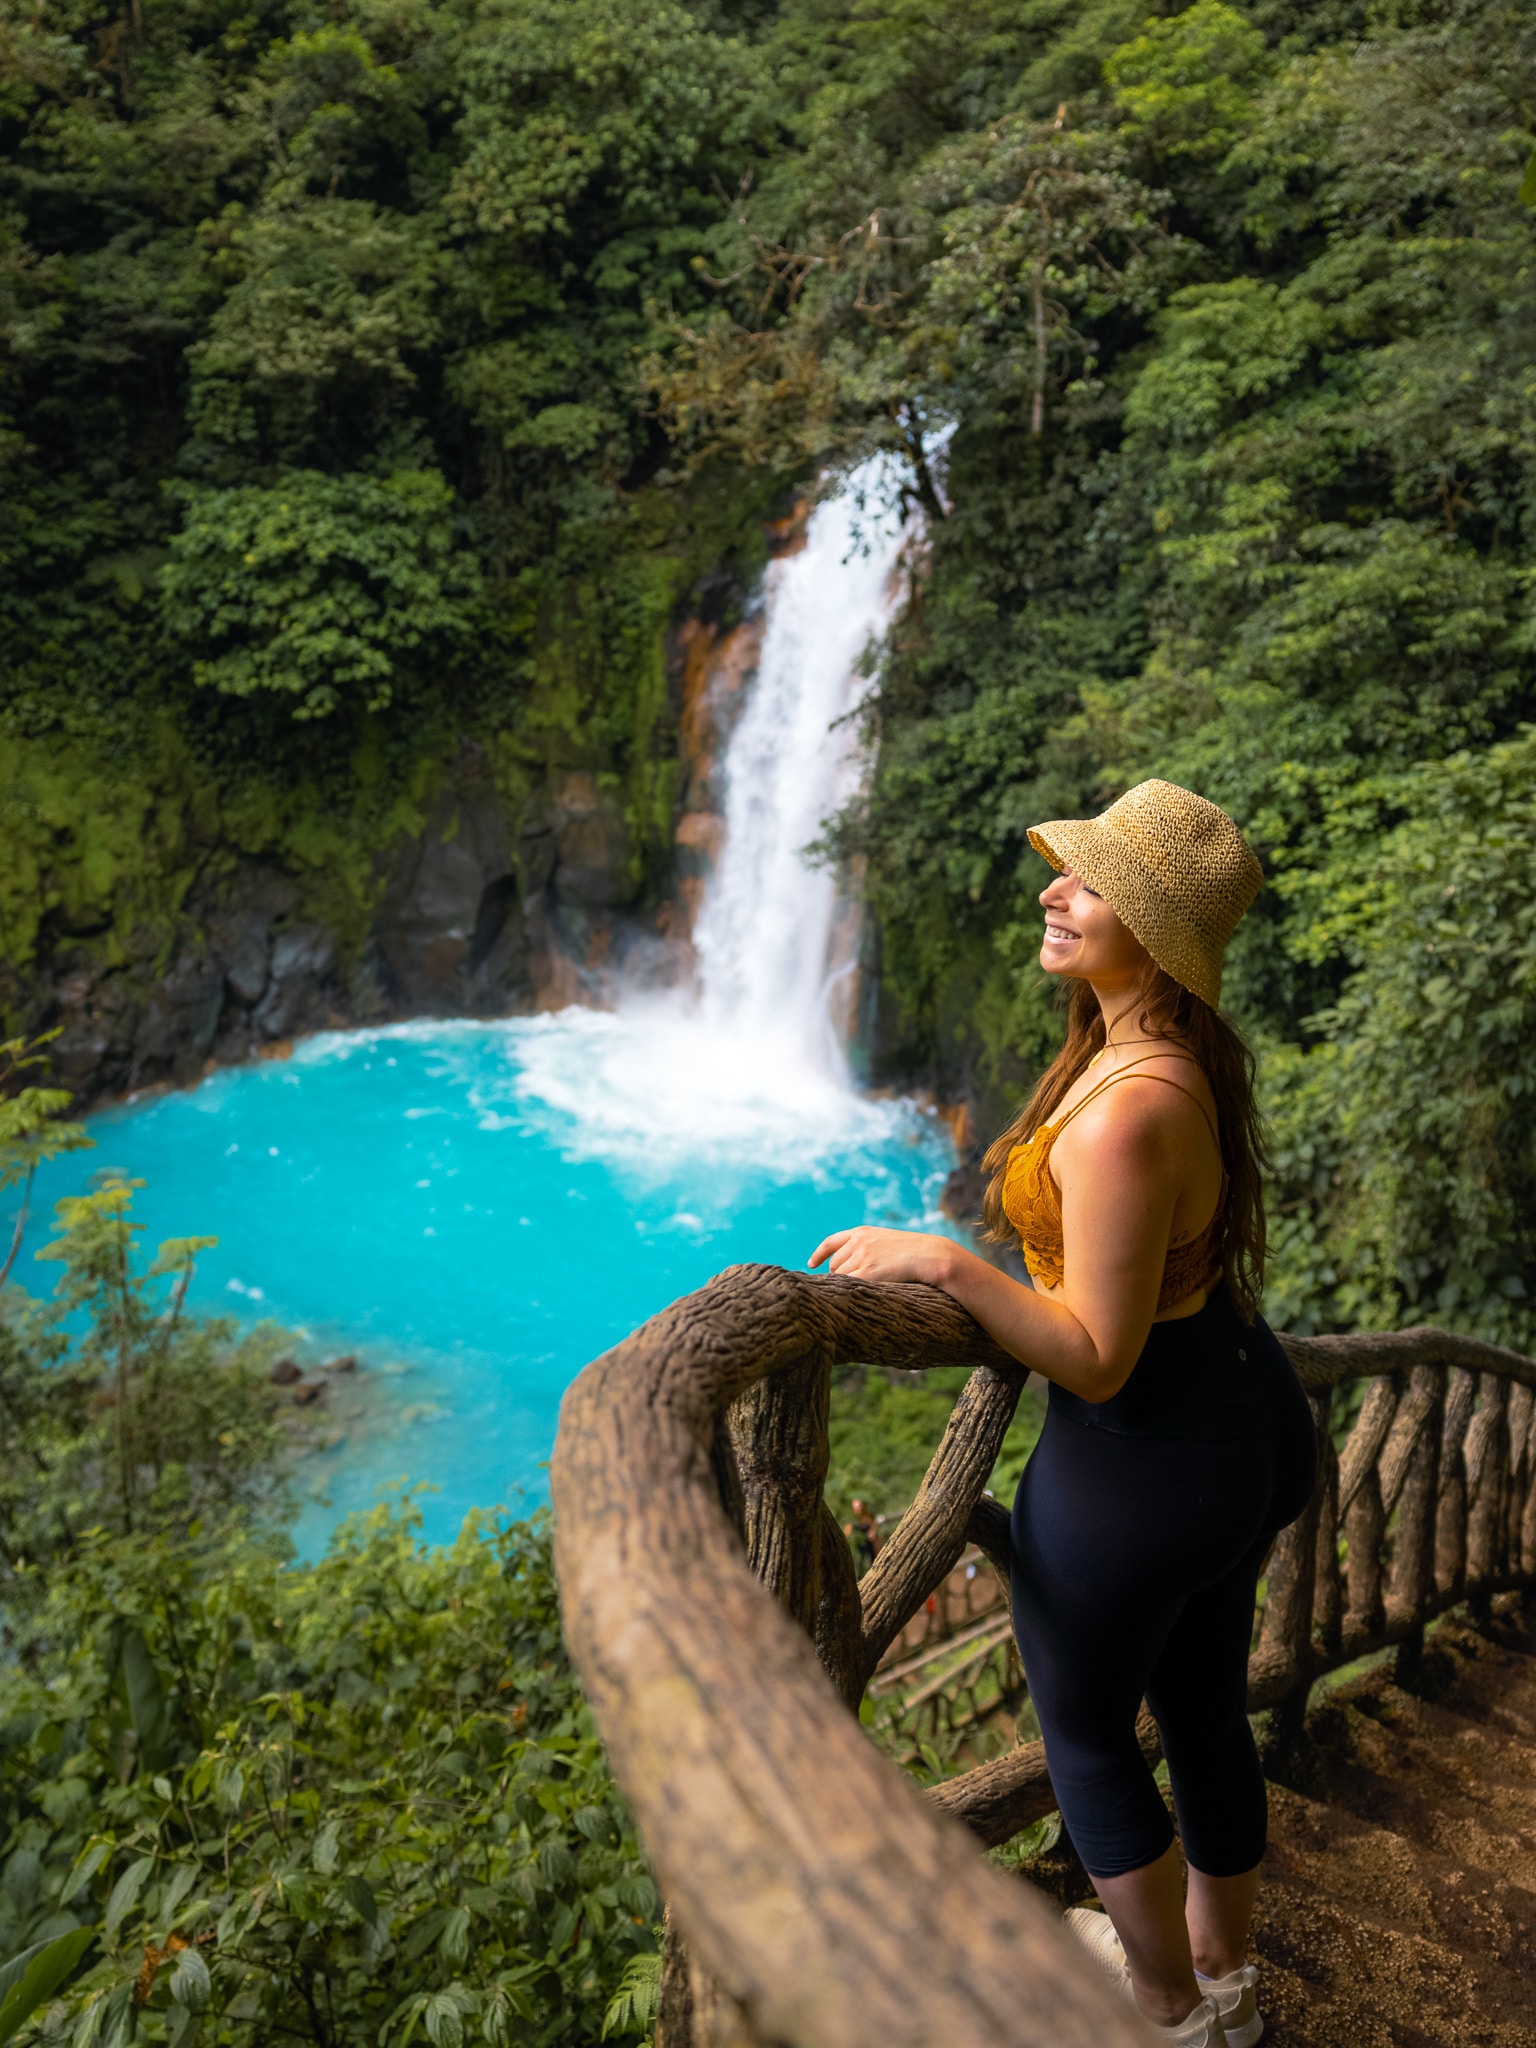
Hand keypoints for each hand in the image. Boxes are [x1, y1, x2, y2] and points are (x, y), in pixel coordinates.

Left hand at [807, 1225, 959, 1286]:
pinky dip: (851, 1291)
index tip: (811, 1265)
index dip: (819, 1254)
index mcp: (862, 1232)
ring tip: (866, 1290)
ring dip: (847, 1285)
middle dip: (840, 1275)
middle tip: (856, 1286)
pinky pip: (850, 1285)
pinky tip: (862, 1295)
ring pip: (841, 1276)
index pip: (831, 1242)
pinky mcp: (868, 1272)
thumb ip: (867, 1248)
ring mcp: (862, 1256)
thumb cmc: (913, 1252)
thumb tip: (848, 1266)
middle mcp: (858, 1242)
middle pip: (834, 1264)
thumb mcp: (886, 1242)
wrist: (930, 1255)